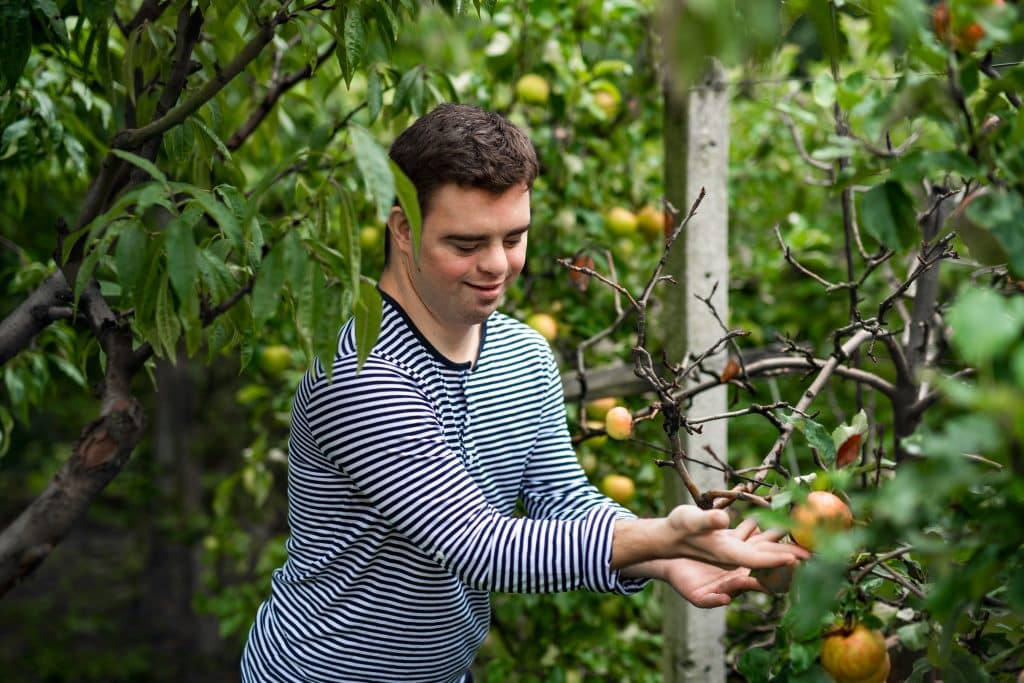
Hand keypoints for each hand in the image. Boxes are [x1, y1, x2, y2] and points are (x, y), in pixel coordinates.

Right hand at [664, 505, 808, 568]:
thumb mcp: (688, 521)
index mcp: (727, 553)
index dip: (779, 558)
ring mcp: (735, 548)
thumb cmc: (676, 528)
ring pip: (765, 543)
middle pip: (768, 555)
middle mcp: (735, 554)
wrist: (666, 537)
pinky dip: (769, 527)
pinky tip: (779, 515)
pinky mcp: (733, 540)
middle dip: (792, 553)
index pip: (758, 559)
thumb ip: (706, 521)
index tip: (800, 558)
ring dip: (784, 537)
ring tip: (805, 530)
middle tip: (819, 551)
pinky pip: (756, 534)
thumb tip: (722, 519)